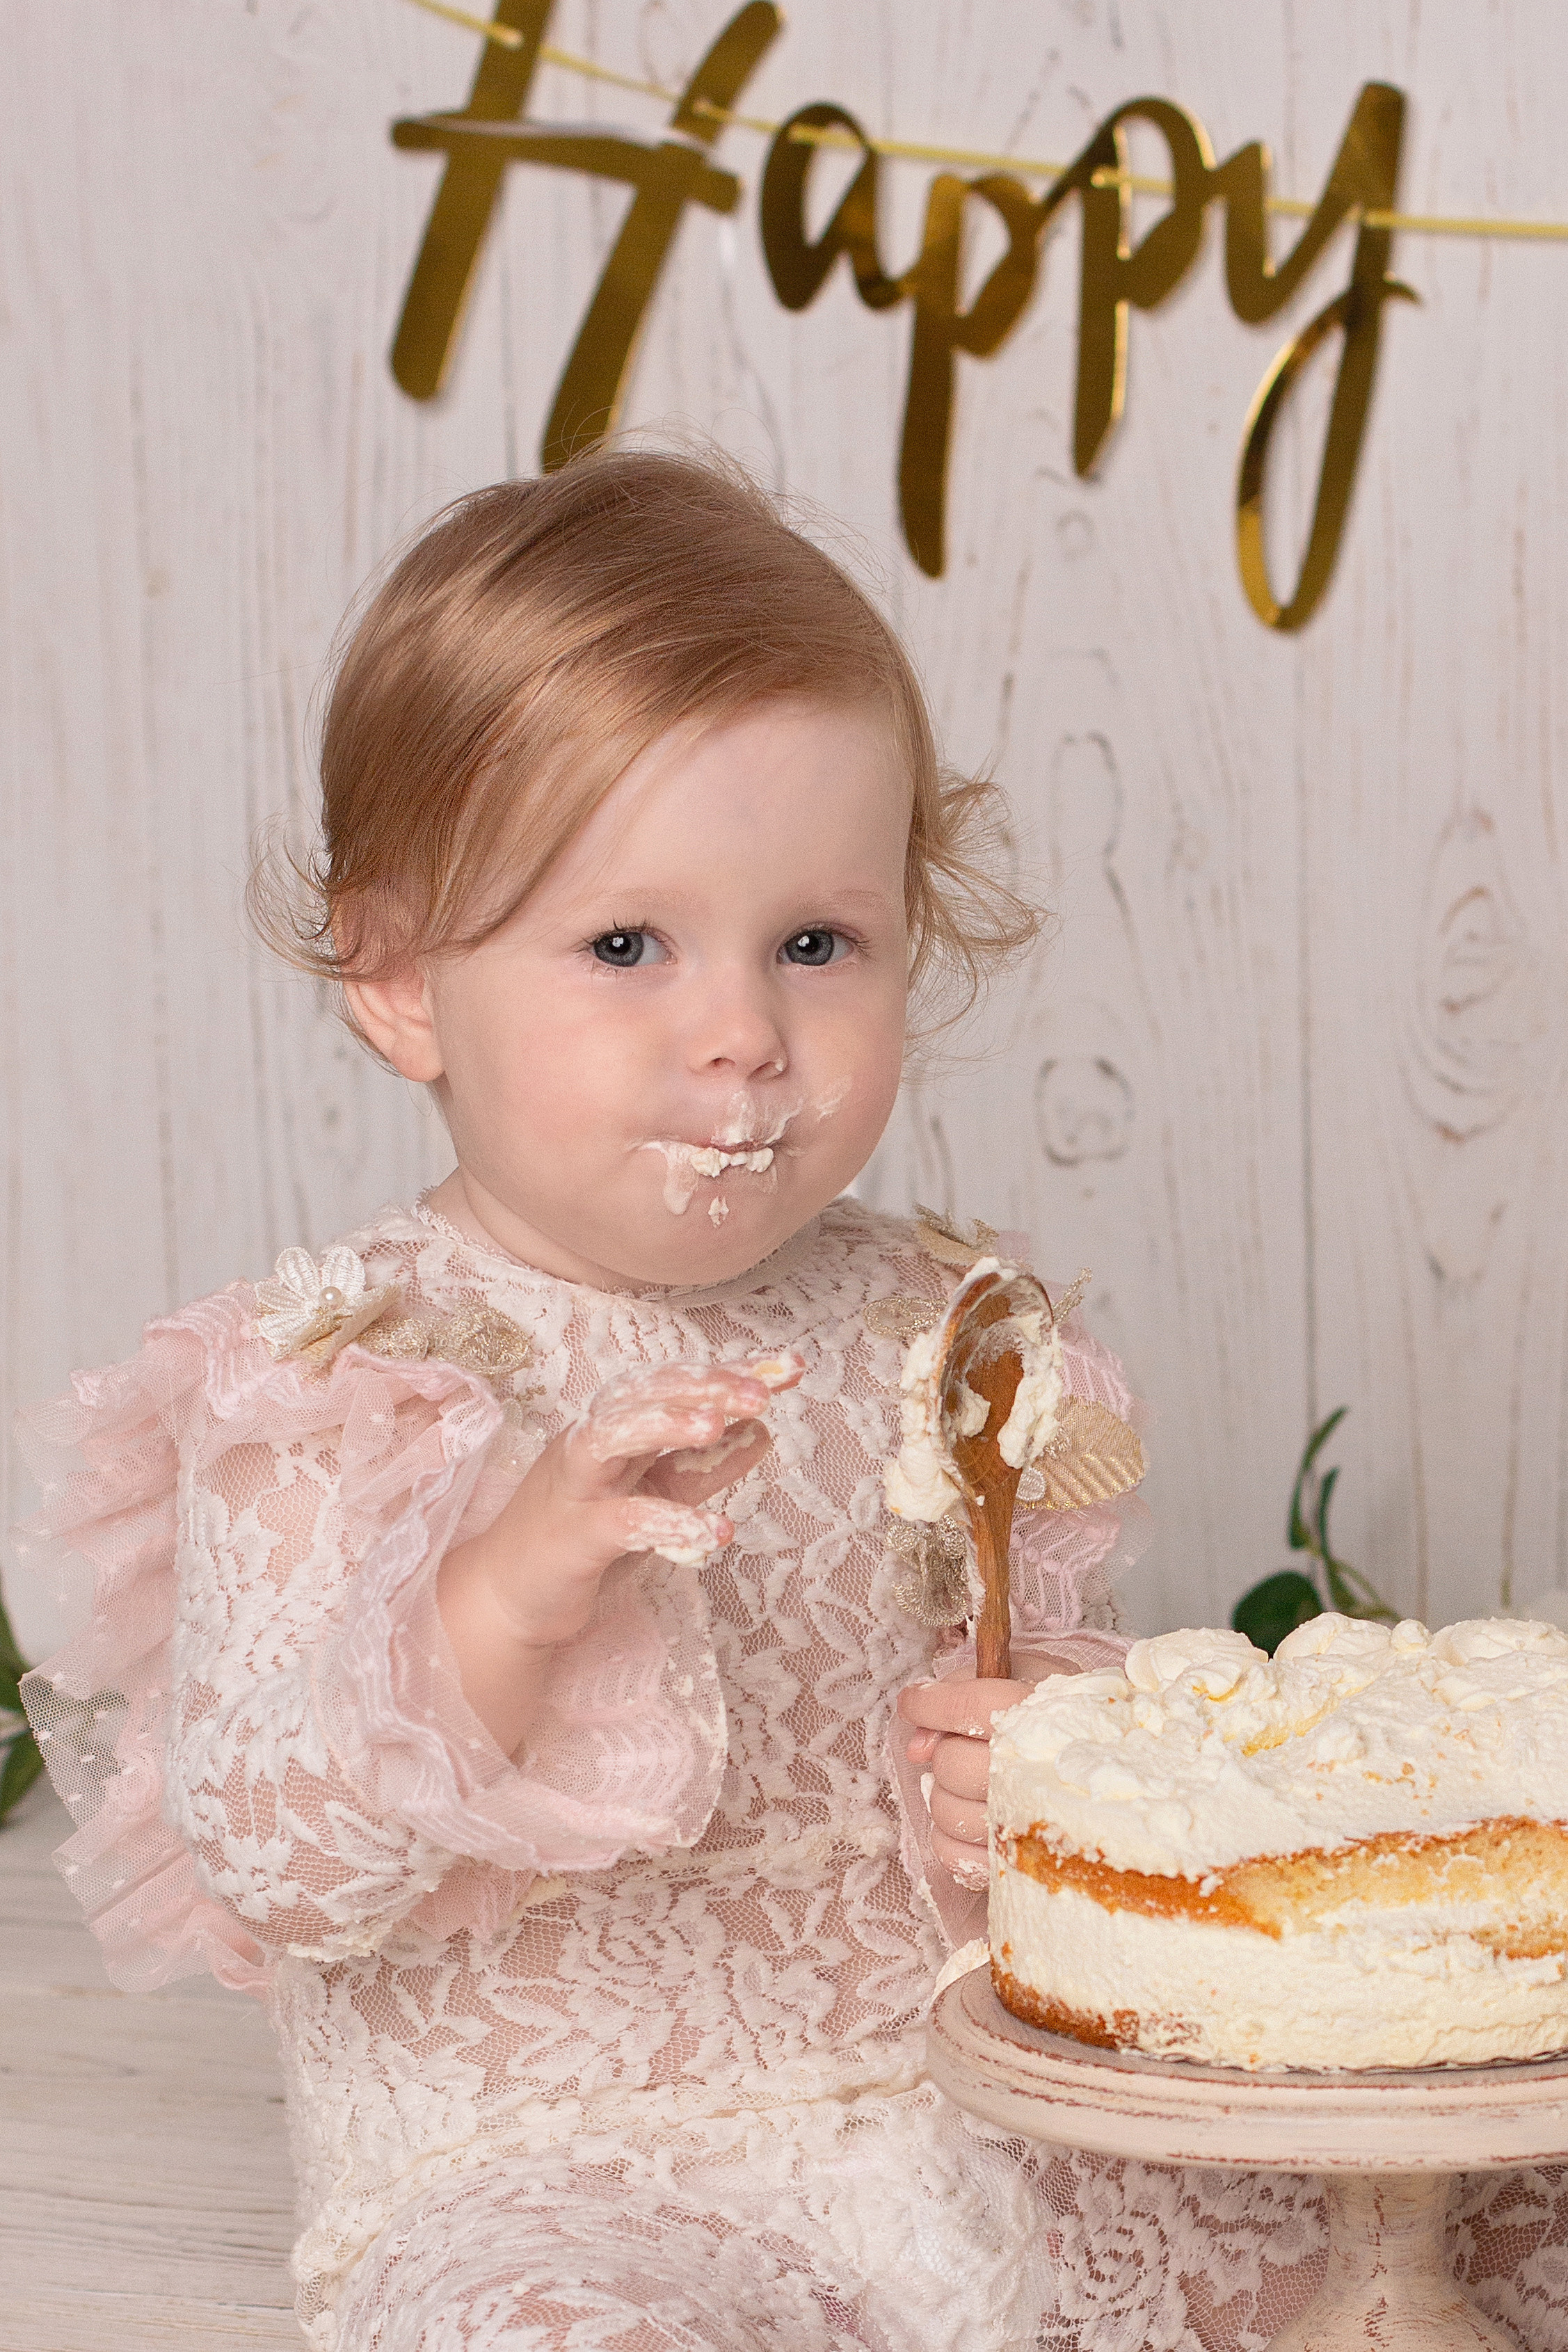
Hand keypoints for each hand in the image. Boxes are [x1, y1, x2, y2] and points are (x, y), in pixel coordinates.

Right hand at [439, 1352, 801, 1752]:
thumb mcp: (655, 1497)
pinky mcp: (571, 1537)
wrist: (508, 1601)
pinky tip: (716, 1531)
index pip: (676, 1386)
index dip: (732, 1373)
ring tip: (720, 1425)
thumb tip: (762, 1432)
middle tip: (763, 1391)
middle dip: (704, 1386)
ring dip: (665, 1424)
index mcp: (615, 1428)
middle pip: (643, 1394)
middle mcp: (591, 1444)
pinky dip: (667, 1521)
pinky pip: (619, 1520)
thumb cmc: (584, 1541)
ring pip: (613, 1435)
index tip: (793, 1366)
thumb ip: (703, 1467)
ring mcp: (577, 1487)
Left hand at [897, 1653, 1076, 1884]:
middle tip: (964, 1744)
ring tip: (972, 1781)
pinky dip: (948, 1834)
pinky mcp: (1013, 1867)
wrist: (1113, 1762)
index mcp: (1044, 1718)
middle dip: (946, 1750)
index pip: (972, 1707)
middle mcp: (1037, 1775)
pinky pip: (951, 1853)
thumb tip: (917, 1746)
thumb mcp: (1018, 1677)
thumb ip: (961, 1691)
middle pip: (953, 1764)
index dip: (931, 1703)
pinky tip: (973, 1814)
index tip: (914, 1699)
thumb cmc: (1056, 1716)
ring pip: (947, 1811)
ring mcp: (1027, 1828)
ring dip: (945, 1792)